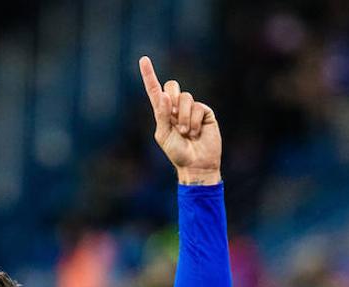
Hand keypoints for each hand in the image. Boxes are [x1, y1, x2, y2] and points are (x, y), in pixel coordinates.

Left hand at [139, 55, 220, 184]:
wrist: (196, 164)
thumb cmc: (177, 153)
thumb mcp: (164, 134)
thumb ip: (162, 115)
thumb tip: (164, 95)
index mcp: (163, 112)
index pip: (154, 89)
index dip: (149, 75)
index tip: (143, 59)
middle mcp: (176, 107)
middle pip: (172, 85)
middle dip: (172, 98)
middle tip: (174, 117)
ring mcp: (192, 109)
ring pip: (186, 98)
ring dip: (184, 118)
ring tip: (186, 133)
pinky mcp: (205, 112)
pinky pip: (198, 107)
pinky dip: (195, 121)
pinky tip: (196, 133)